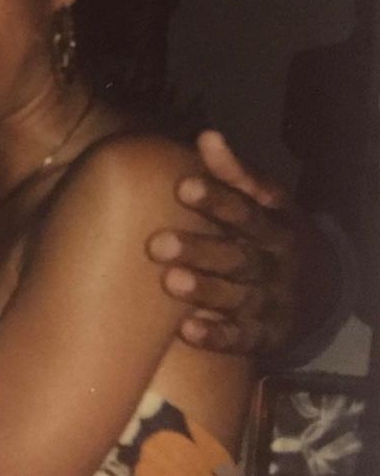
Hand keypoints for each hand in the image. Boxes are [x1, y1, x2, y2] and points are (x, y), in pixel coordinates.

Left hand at [146, 130, 304, 354]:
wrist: (317, 287)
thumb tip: (206, 136)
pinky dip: (218, 336)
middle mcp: (275, 265)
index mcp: (275, 227)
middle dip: (200, 250)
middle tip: (157, 243)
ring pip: (239, 298)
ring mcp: (272, 302)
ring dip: (205, 291)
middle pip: (239, 257)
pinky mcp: (266, 335)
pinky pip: (243, 339)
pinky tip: (187, 330)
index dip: (217, 200)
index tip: (183, 187)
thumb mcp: (265, 201)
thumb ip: (233, 173)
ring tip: (170, 281)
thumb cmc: (269, 231)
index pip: (247, 211)